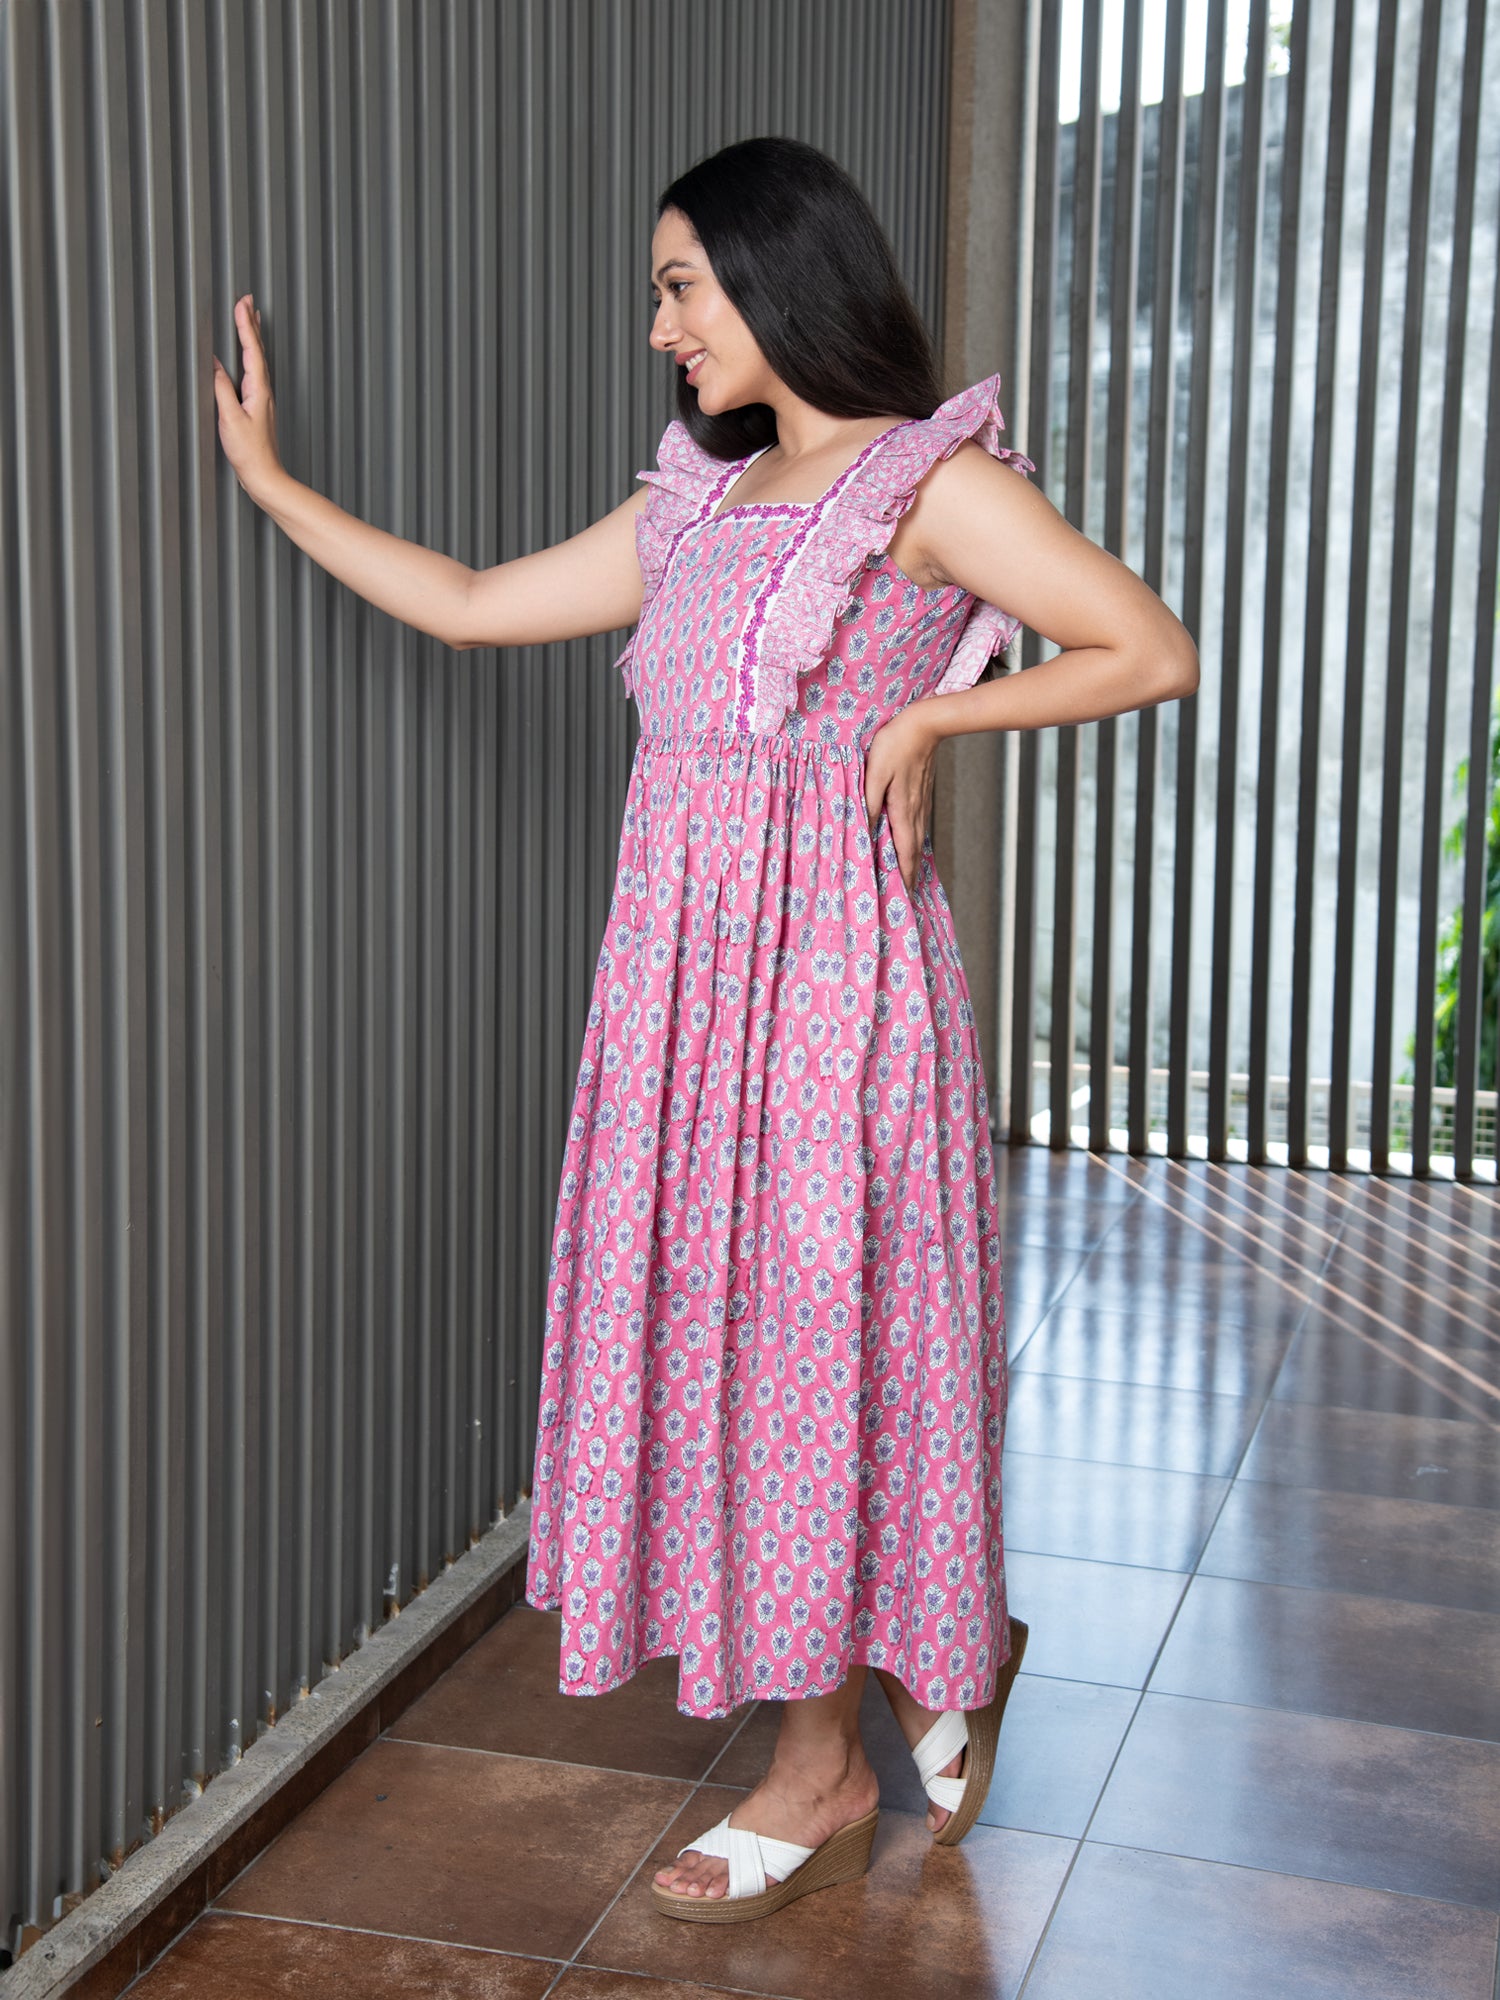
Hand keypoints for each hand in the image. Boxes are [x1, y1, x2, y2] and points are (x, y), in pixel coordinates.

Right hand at [211, 293, 283, 500]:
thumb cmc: (249, 453)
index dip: (245, 326)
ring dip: (253, 338)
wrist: (265, 477)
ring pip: (258, 360)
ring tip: (252, 319)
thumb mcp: (230, 419)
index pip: (251, 350)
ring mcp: (262, 399)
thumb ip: (222, 389)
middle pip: (258, 351)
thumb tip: (215, 365)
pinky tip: (247, 358)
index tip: (241, 303)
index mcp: (258, 390)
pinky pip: (255, 373)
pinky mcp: (258, 408)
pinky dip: (251, 357)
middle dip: (252, 324)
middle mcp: (264, 391)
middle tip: (249, 300)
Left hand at [864, 705, 940, 895]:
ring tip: (906, 880)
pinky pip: (917, 827)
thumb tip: (865, 831)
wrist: (926, 723)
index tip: (903, 899)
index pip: (904, 853)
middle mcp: (916, 812)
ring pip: (917, 841)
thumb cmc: (895, 744)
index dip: (904, 877)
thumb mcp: (874, 773)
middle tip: (905, 899)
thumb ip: (869, 803)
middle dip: (909, 876)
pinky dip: (913, 844)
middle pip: (914, 853)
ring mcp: (921, 804)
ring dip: (912, 862)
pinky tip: (908, 847)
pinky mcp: (921, 795)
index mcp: (903, 811)